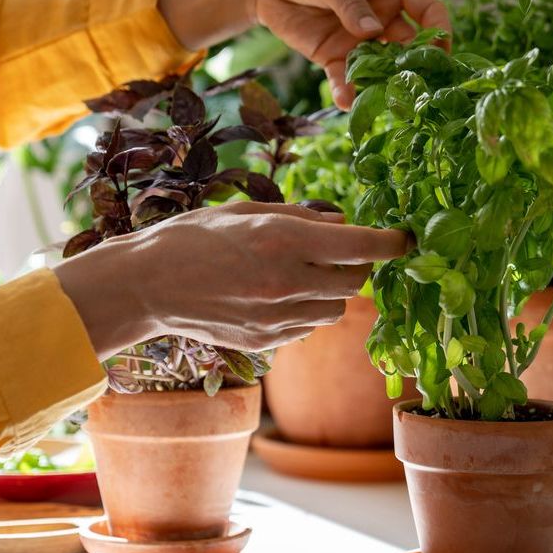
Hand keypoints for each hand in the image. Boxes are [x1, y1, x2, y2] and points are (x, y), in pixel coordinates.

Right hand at [53, 202, 407, 358]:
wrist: (148, 286)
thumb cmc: (195, 237)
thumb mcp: (248, 211)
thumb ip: (302, 218)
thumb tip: (344, 223)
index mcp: (284, 240)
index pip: (363, 245)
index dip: (392, 242)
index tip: (404, 239)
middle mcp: (287, 281)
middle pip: (356, 282)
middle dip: (357, 266)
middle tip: (340, 252)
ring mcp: (278, 317)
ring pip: (335, 310)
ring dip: (331, 292)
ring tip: (299, 274)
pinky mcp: (268, 341)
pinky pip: (307, 327)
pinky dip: (305, 311)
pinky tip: (274, 296)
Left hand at [253, 0, 450, 108]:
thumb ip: (350, 3)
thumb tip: (373, 31)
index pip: (427, 10)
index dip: (439, 30)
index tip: (441, 53)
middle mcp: (382, 16)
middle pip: (408, 46)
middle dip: (413, 67)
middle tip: (417, 87)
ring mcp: (360, 39)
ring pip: (380, 67)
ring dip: (383, 84)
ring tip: (385, 102)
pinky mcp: (335, 56)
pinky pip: (346, 77)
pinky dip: (346, 90)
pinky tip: (346, 102)